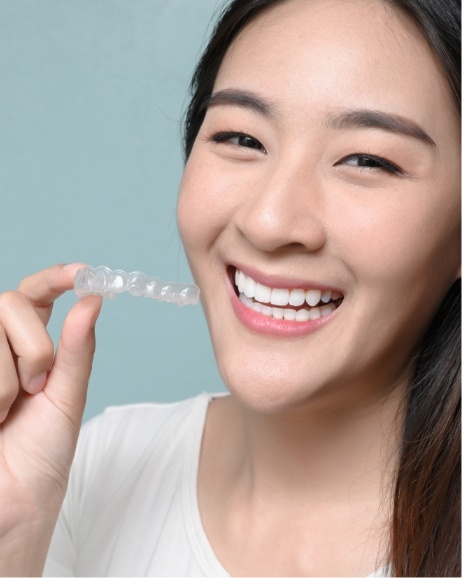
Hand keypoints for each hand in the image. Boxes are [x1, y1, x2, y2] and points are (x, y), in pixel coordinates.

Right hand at [0, 264, 101, 574]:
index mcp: (31, 346)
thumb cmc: (40, 454)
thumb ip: (76, 349)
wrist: (12, 500)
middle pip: (11, 303)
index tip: (80, 273)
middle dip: (34, 347)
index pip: (35, 295)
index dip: (54, 277)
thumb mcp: (67, 396)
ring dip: (7, 377)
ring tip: (4, 412)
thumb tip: (92, 300)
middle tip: (35, 388)